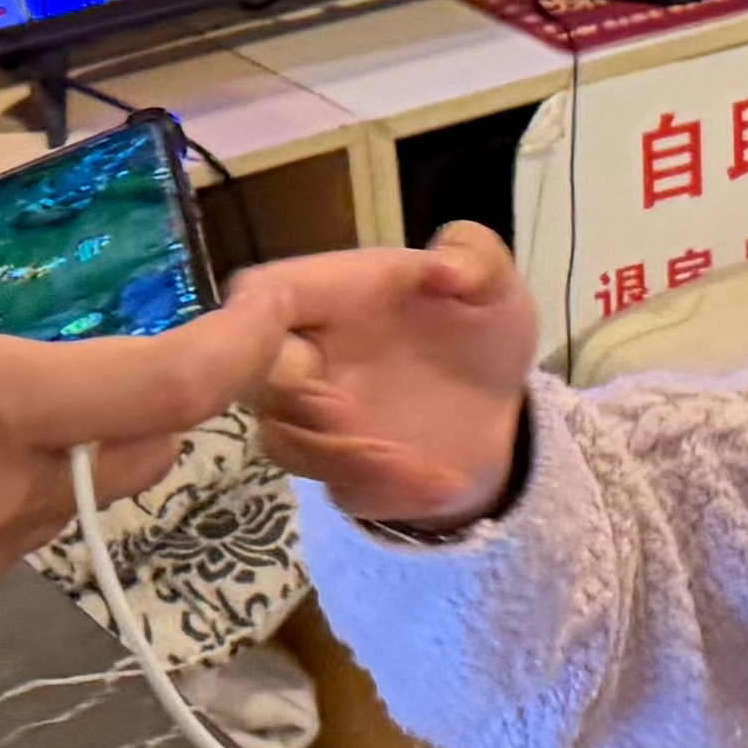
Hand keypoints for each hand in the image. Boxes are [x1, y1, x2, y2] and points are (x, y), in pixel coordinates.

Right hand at [233, 224, 540, 528]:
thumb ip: (475, 256)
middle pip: (255, 379)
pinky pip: (341, 489)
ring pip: (286, 444)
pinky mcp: (341, 474)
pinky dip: (389, 491)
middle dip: (294, 399)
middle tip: (349, 414)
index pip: (261, 296)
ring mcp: (315, 422)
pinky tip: (444, 482)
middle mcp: (306, 358)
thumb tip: (445, 271)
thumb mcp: (493, 281)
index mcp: (326, 297)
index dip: (253, 317)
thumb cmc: (475, 327)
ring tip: (420, 463)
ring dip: (345, 457)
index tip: (284, 334)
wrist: (495, 406)